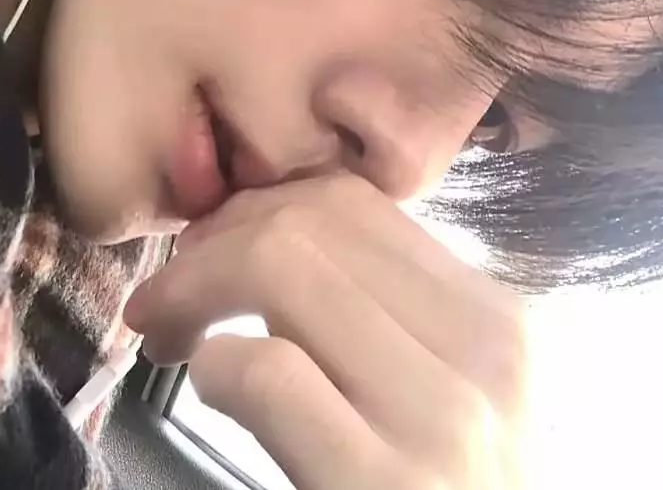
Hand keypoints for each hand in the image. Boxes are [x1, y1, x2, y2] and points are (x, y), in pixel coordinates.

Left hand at [123, 175, 528, 489]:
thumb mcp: (441, 387)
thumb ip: (385, 310)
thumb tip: (267, 228)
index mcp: (495, 316)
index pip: (351, 201)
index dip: (255, 209)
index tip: (209, 250)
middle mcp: (487, 350)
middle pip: (308, 221)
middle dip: (210, 241)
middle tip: (168, 294)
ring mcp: (445, 418)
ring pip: (282, 266)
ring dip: (193, 288)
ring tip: (168, 333)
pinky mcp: (386, 489)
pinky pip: (267, 370)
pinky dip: (212, 363)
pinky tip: (207, 387)